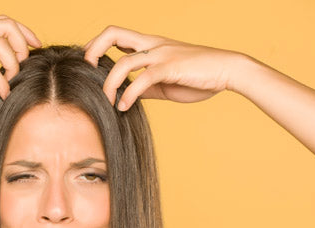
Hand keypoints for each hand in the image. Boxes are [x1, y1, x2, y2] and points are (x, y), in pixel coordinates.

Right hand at [0, 14, 41, 107]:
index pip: (1, 21)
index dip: (22, 32)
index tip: (33, 49)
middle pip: (6, 24)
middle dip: (23, 43)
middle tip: (26, 64)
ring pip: (1, 43)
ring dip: (14, 63)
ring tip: (12, 81)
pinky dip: (0, 81)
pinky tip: (2, 93)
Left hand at [83, 25, 245, 108]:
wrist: (227, 70)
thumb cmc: (198, 76)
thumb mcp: (165, 82)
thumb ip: (145, 86)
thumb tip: (128, 97)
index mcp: (149, 44)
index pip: (115, 35)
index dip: (96, 47)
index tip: (89, 67)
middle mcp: (152, 44)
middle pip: (112, 33)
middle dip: (92, 51)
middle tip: (88, 73)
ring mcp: (161, 54)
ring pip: (124, 63)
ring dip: (109, 85)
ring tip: (108, 102)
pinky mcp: (170, 67)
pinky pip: (143, 79)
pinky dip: (129, 94)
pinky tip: (124, 106)